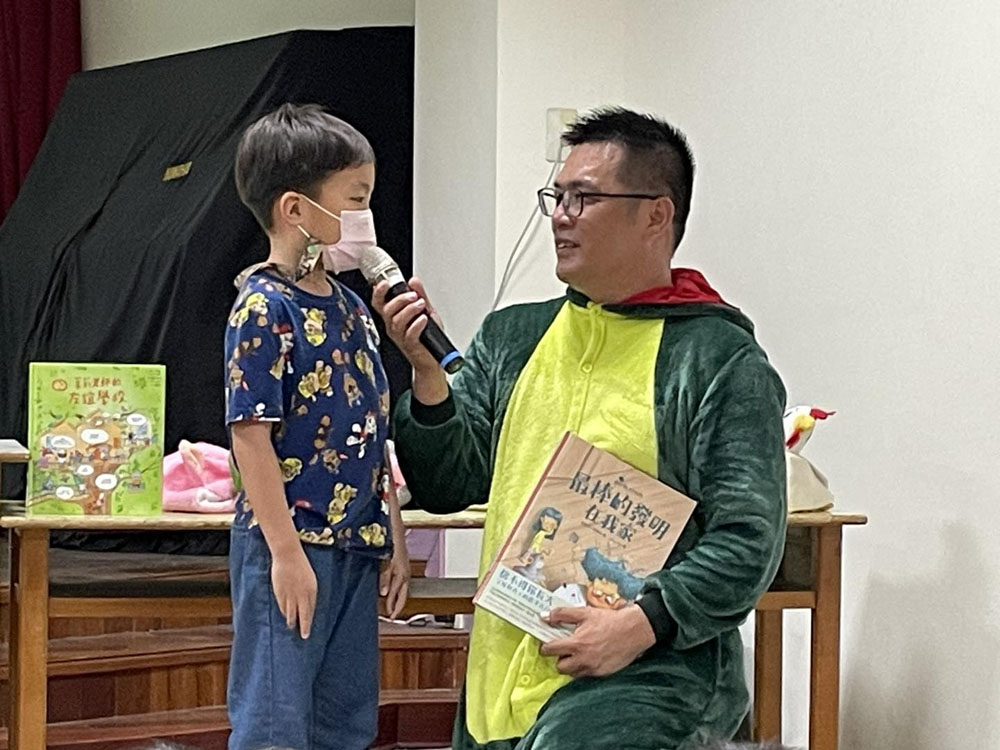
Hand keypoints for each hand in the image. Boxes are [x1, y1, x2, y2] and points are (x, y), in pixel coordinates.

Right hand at [271, 546, 317, 638]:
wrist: (288, 555)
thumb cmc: (300, 565)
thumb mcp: (309, 579)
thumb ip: (308, 592)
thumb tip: (307, 605)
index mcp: (312, 590)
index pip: (311, 609)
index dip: (309, 620)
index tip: (308, 630)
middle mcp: (302, 594)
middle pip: (303, 614)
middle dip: (303, 626)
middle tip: (304, 636)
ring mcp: (290, 594)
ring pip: (291, 612)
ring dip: (292, 621)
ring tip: (292, 627)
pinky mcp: (280, 592)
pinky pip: (283, 605)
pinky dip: (284, 611)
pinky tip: (285, 615)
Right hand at [371, 277, 444, 372]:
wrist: (434, 359)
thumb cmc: (427, 336)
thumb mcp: (425, 310)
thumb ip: (420, 295)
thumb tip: (413, 281)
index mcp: (393, 316)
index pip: (379, 303)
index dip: (379, 292)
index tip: (385, 283)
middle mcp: (393, 327)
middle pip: (387, 310)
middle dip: (400, 299)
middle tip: (414, 295)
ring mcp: (400, 337)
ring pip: (397, 321)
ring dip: (410, 310)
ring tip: (421, 305)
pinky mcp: (410, 345)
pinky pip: (410, 334)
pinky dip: (417, 324)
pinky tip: (424, 318)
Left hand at [380, 544, 410, 618]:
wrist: (396, 536)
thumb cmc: (391, 548)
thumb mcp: (385, 564)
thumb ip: (384, 579)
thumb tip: (384, 593)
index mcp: (401, 575)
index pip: (395, 595)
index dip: (392, 606)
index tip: (389, 615)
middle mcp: (405, 575)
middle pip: (403, 596)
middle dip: (398, 607)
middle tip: (393, 616)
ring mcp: (406, 572)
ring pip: (403, 590)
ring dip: (398, 599)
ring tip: (393, 607)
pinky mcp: (404, 569)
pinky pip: (402, 584)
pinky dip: (398, 591)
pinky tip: (394, 592)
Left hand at [539, 604, 655, 676]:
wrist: (633, 630)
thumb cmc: (609, 620)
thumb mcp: (584, 613)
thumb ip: (562, 614)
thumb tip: (545, 616)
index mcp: (576, 644)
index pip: (550, 651)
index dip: (545, 648)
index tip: (546, 645)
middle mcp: (583, 659)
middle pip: (560, 667)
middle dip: (560, 659)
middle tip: (566, 650)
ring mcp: (593, 669)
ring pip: (573, 673)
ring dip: (572, 665)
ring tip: (579, 653)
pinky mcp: (602, 674)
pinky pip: (586, 675)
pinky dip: (585, 668)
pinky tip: (591, 657)